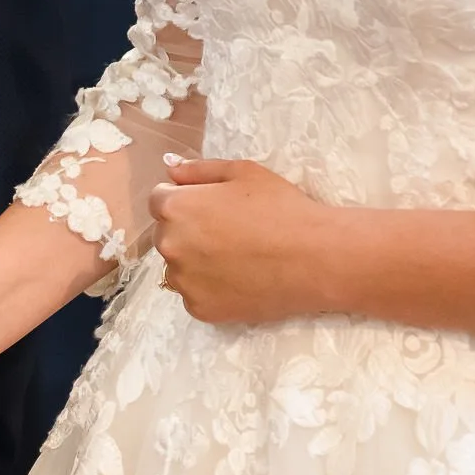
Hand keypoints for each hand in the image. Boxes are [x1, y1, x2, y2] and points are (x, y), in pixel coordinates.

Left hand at [149, 158, 341, 324]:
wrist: (315, 258)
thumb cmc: (281, 208)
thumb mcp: (243, 173)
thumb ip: (198, 169)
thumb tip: (169, 166)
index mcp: (174, 208)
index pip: (159, 200)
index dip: (186, 199)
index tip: (212, 206)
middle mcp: (168, 246)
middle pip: (166, 234)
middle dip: (187, 230)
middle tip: (229, 232)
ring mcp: (182, 281)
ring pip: (178, 268)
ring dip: (195, 262)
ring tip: (236, 257)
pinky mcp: (199, 309)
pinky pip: (195, 294)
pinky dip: (210, 288)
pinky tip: (240, 279)